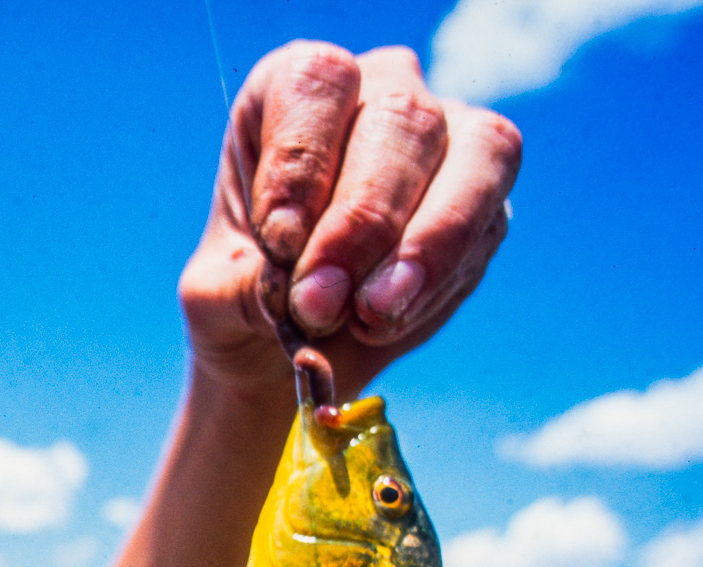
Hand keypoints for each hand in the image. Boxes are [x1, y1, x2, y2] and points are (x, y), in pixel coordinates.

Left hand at [180, 41, 521, 401]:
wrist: (283, 347)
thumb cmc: (242, 296)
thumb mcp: (212, 298)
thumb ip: (241, 290)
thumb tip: (303, 293)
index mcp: (291, 88)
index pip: (317, 82)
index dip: (303, 161)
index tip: (281, 244)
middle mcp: (377, 90)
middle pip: (401, 118)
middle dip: (362, 221)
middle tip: (321, 303)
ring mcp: (446, 133)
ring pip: (474, 151)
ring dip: (425, 243)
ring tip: (374, 314)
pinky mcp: (485, 193)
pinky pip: (489, 218)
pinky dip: (443, 278)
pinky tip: (391, 321)